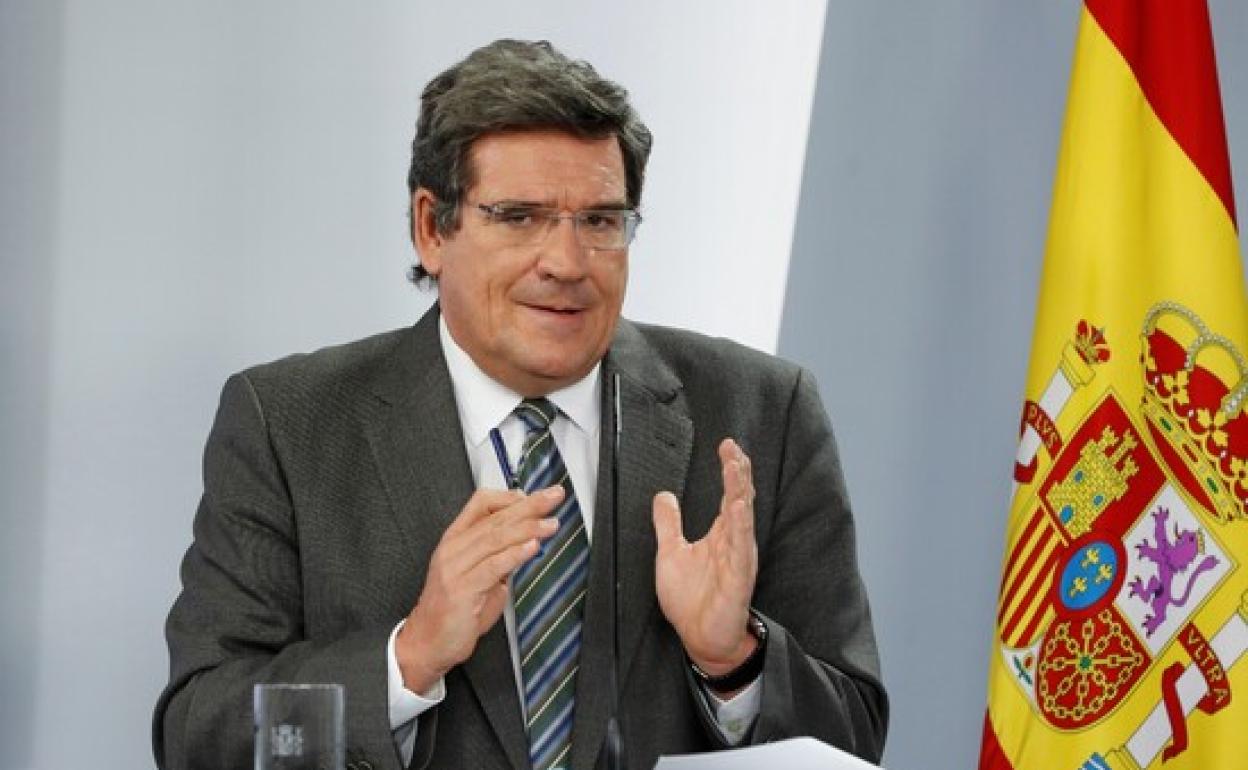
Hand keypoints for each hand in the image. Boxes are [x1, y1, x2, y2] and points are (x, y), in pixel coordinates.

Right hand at [396, 486, 563, 692]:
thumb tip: (529, 541)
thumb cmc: (455, 611)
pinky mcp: (462, 589)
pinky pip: (492, 567)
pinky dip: (514, 554)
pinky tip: (532, 547)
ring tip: (550, 523)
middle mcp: (454, 548)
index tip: (535, 496)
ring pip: (495, 538)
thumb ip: (500, 556)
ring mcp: (455, 568)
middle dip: (529, 506)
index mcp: (456, 539)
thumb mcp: (480, 575)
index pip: (481, 503)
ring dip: (528, 528)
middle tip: (554, 496)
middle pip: (495, 518)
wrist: (428, 642)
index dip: (510, 496)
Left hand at [653, 438, 757, 676]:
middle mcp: (733, 542)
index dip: (730, 469)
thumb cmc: (691, 600)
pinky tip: (738, 508)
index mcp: (720, 534)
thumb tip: (663, 496)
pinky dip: (740, 527)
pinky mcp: (738, 579)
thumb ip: (669, 524)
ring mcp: (738, 559)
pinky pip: (741, 549)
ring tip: (737, 469)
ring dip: (741, 493)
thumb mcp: (671, 553)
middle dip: (738, 473)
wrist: (701, 638)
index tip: (726, 445)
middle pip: (740, 499)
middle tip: (734, 448)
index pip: (730, 494)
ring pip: (743, 519)